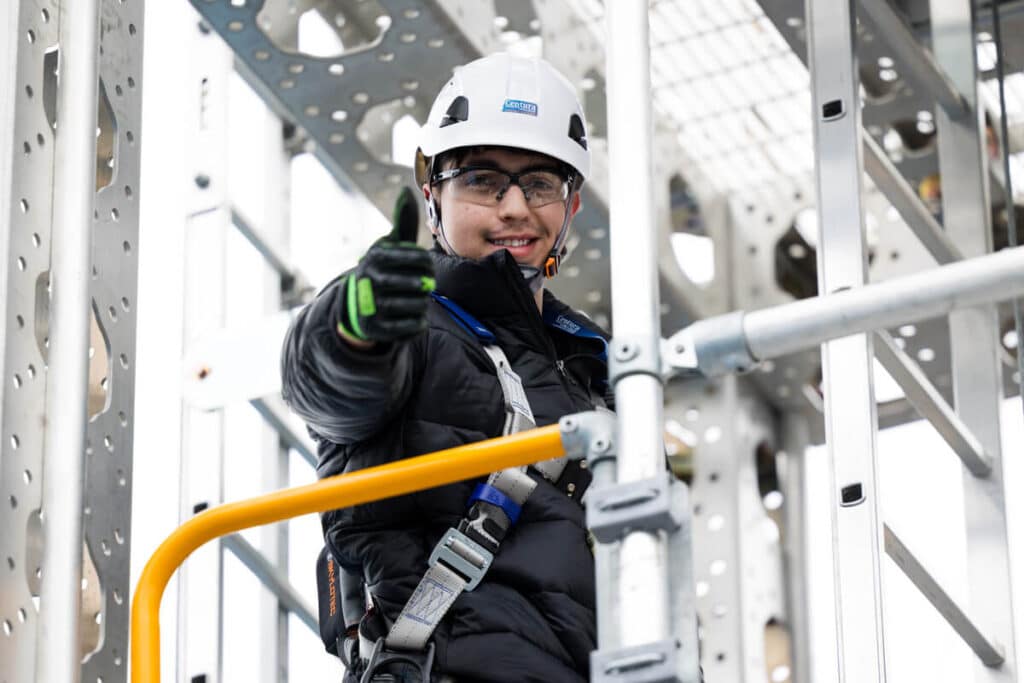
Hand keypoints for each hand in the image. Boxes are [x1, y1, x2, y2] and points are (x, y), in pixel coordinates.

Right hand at [337, 187, 434, 344]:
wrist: (357, 303)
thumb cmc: (382, 268)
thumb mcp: (389, 244)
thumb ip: (402, 221)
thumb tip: (406, 191)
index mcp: (377, 257)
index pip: (417, 258)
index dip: (427, 262)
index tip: (427, 266)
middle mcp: (370, 280)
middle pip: (417, 283)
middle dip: (425, 284)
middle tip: (425, 284)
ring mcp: (372, 306)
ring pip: (415, 305)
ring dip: (422, 303)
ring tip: (419, 298)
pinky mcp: (376, 328)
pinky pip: (410, 327)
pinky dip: (418, 322)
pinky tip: (415, 315)